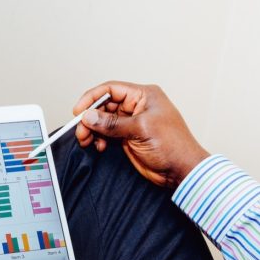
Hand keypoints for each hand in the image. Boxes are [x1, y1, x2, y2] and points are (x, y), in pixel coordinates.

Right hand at [74, 81, 209, 187]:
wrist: (181, 170)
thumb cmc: (173, 146)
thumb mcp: (140, 129)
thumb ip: (112, 123)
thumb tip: (89, 117)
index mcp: (144, 95)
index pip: (111, 89)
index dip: (92, 98)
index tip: (79, 111)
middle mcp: (137, 106)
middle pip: (105, 105)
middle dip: (91, 118)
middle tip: (81, 131)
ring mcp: (132, 122)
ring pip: (104, 121)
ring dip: (93, 130)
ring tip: (86, 140)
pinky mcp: (128, 137)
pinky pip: (107, 134)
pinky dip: (100, 139)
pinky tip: (99, 146)